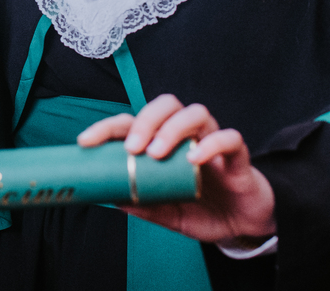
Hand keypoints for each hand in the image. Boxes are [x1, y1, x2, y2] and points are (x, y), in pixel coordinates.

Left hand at [77, 94, 275, 244]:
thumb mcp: (168, 213)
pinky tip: (195, 159)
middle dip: (144, 120)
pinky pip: (229, 138)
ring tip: (157, 153)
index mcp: (164, 144)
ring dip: (172, 128)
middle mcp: (187, 135)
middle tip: (132, 148)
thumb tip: (112, 199)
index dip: (107, 127)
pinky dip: (211, 144)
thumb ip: (145, 205)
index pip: (133, 122)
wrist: (244, 225)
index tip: (85, 142)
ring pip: (195, 112)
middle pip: (165, 104)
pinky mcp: (237, 156)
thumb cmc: (203, 210)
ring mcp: (212, 141)